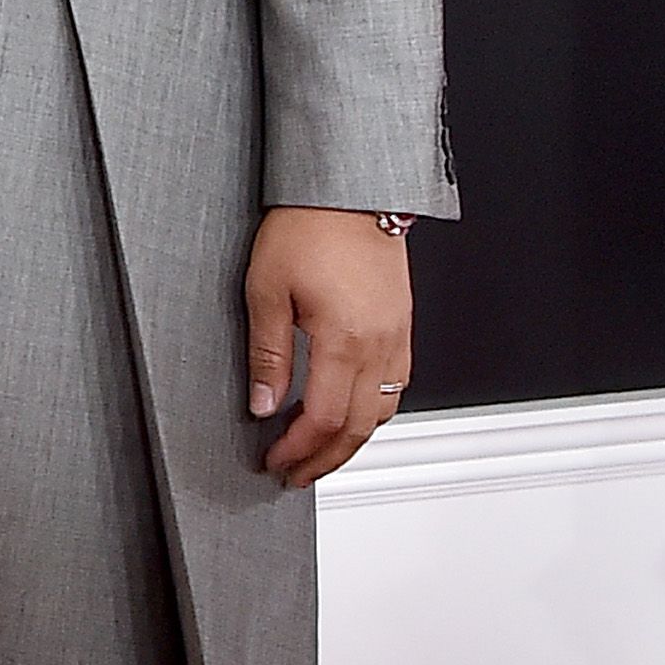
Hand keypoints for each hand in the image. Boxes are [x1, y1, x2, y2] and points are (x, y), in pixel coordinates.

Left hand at [244, 209, 412, 488]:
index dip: (296, 449)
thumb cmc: (308, 228)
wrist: (349, 191)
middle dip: (324, 459)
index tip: (274, 460)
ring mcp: (397, 335)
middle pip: (357, 427)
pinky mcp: (402, 324)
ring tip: (320, 453)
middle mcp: (379, 344)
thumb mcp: (266, 292)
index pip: (322, 419)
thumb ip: (267, 355)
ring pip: (383, 411)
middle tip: (295, 473)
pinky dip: (372, 412)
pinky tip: (350, 413)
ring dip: (351, 441)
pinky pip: (396, 384)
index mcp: (344, 340)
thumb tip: (262, 403)